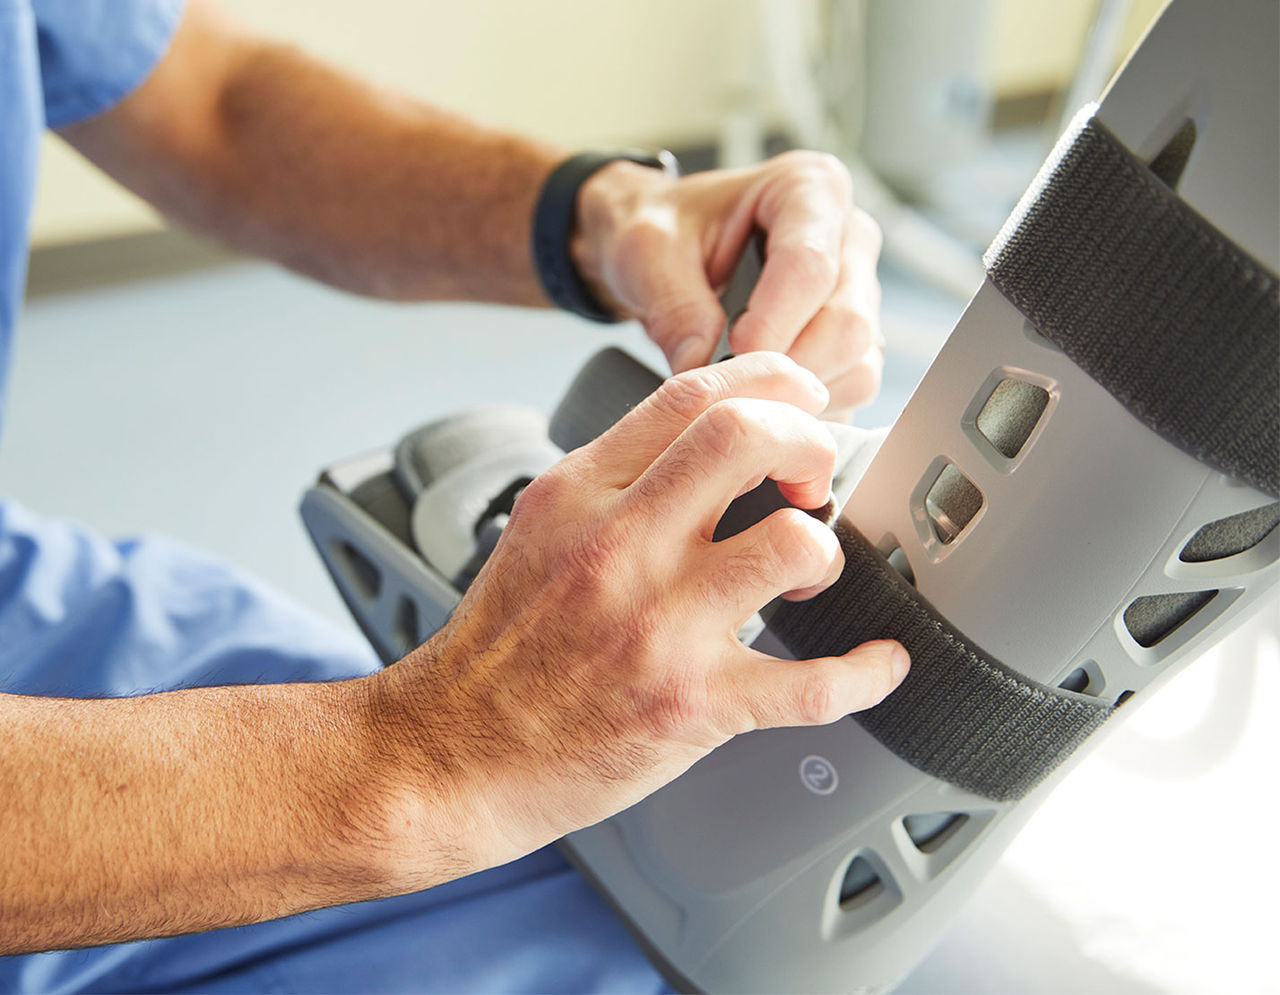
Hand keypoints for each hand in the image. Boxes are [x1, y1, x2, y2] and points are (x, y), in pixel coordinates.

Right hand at [368, 353, 907, 882]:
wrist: (454, 752)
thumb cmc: (501, 647)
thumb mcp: (540, 528)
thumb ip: (618, 478)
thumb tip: (706, 441)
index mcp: (580, 493)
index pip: (692, 394)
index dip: (771, 381)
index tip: (800, 399)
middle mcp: (619, 546)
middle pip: (747, 437)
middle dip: (809, 440)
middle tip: (815, 478)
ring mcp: (657, 626)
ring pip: (793, 544)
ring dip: (829, 553)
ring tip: (809, 575)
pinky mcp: (691, 706)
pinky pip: (812, 684)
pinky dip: (865, 673)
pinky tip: (877, 665)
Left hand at [572, 152, 884, 417]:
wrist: (663, 245)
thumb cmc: (662, 231)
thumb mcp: (647, 251)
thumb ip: (674, 306)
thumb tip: (702, 369)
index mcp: (808, 189)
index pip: (810, 265)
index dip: (772, 322)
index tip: (731, 352)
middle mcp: (850, 237)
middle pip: (848, 322)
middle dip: (788, 367)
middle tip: (730, 384)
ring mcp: (859, 291)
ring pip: (858, 362)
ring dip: (799, 394)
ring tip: (741, 391)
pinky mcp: (854, 339)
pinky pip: (852, 386)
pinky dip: (808, 407)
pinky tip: (762, 402)